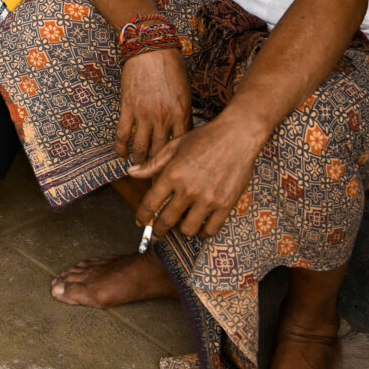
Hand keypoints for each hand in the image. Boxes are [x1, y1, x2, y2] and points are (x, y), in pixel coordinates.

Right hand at [115, 47, 191, 168]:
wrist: (150, 48)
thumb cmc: (171, 68)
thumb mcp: (185, 93)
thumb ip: (184, 115)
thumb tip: (185, 137)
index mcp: (181, 114)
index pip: (181, 147)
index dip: (178, 164)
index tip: (177, 176)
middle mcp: (163, 118)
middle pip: (161, 154)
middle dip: (159, 172)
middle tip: (157, 185)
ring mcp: (144, 114)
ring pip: (140, 149)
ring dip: (139, 163)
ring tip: (139, 173)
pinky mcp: (128, 108)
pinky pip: (123, 135)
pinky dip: (121, 149)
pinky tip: (121, 156)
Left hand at [132, 113, 261, 241]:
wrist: (237, 136)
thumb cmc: (204, 138)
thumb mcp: (175, 145)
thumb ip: (153, 163)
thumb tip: (131, 173)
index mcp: (172, 174)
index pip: (150, 204)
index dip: (142, 216)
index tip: (140, 222)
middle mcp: (188, 189)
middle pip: (166, 221)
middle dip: (159, 229)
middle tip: (159, 231)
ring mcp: (207, 199)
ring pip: (188, 230)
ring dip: (182, 230)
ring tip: (182, 224)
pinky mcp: (225, 205)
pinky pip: (210, 230)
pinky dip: (203, 232)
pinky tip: (200, 225)